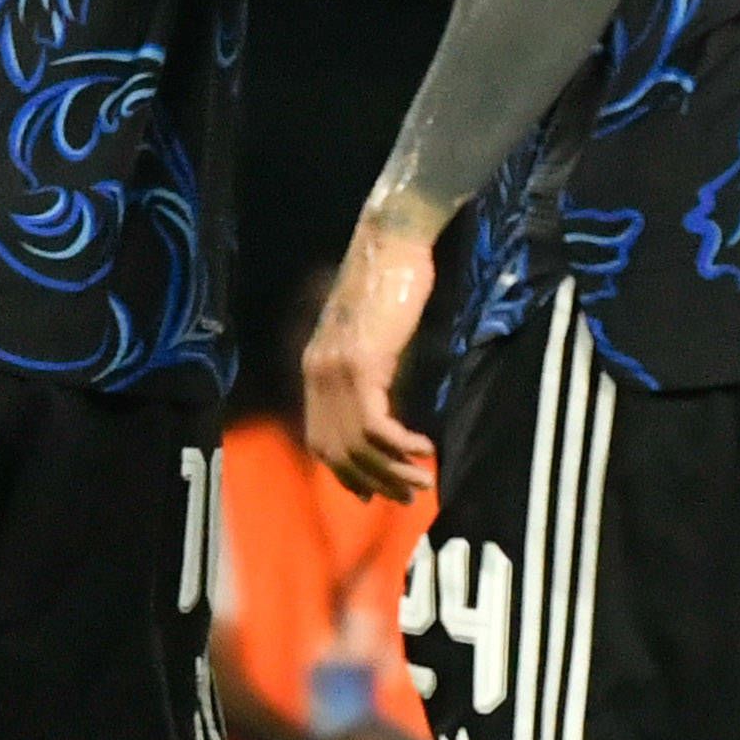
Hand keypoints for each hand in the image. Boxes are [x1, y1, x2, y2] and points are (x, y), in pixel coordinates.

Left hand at [302, 222, 439, 500]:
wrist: (392, 243)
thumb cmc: (391, 285)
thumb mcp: (374, 339)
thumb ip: (369, 377)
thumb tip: (382, 422)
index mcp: (315, 370)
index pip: (320, 441)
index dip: (346, 474)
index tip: (374, 495)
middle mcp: (317, 374)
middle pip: (337, 452)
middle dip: (373, 482)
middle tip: (407, 496)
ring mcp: (336, 371)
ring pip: (357, 444)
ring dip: (391, 472)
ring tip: (421, 482)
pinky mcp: (361, 365)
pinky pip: (375, 425)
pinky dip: (399, 446)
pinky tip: (424, 449)